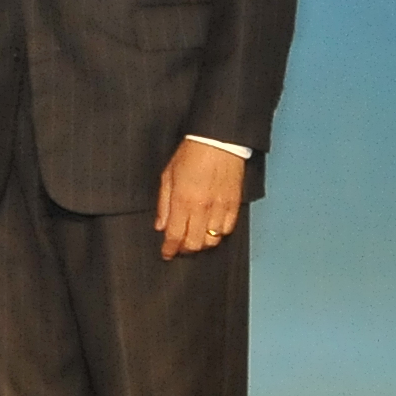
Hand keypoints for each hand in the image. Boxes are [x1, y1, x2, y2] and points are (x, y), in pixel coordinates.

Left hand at [156, 139, 244, 258]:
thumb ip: (164, 204)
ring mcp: (221, 208)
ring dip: (202, 243)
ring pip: (213, 241)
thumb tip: (160, 226)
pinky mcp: (235, 205)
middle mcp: (203, 208)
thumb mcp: (168, 176)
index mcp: (183, 201)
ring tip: (195, 238)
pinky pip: (228, 230)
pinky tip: (211, 229)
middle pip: (195, 244)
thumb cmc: (190, 154)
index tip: (166, 254)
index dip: (170, 249)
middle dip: (185, 250)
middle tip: (179, 247)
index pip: (175, 235)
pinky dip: (219, 234)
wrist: (218, 141)